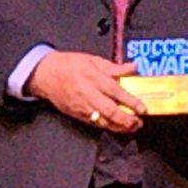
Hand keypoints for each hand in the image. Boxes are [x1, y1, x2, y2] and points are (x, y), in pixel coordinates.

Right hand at [24, 50, 145, 132]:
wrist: (45, 75)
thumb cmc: (69, 65)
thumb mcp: (92, 60)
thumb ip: (114, 67)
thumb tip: (133, 67)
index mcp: (92, 77)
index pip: (115, 91)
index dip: (130, 101)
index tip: (142, 108)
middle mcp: (87, 93)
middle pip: (110, 110)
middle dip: (126, 119)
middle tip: (138, 122)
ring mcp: (81, 106)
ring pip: (102, 121)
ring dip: (119, 126)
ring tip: (131, 127)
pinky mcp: (77, 114)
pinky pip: (94, 123)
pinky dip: (107, 126)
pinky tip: (117, 127)